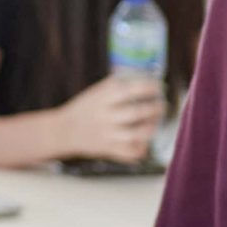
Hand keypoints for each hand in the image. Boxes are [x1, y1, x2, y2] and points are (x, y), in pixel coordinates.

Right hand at [49, 74, 164, 163]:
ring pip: (137, 134)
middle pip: (137, 112)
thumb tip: (144, 74)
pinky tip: (144, 141)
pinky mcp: (108, 150)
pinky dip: (141, 148)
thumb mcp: (96, 92)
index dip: (148, 87)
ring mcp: (107, 135)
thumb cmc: (85, 108)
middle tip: (163, 105)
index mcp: (102, 99)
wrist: (63, 131)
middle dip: (156, 108)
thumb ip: (117, 84)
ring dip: (152, 127)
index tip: (158, 86)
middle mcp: (105, 116)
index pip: (129, 90)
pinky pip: (130, 152)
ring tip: (156, 122)